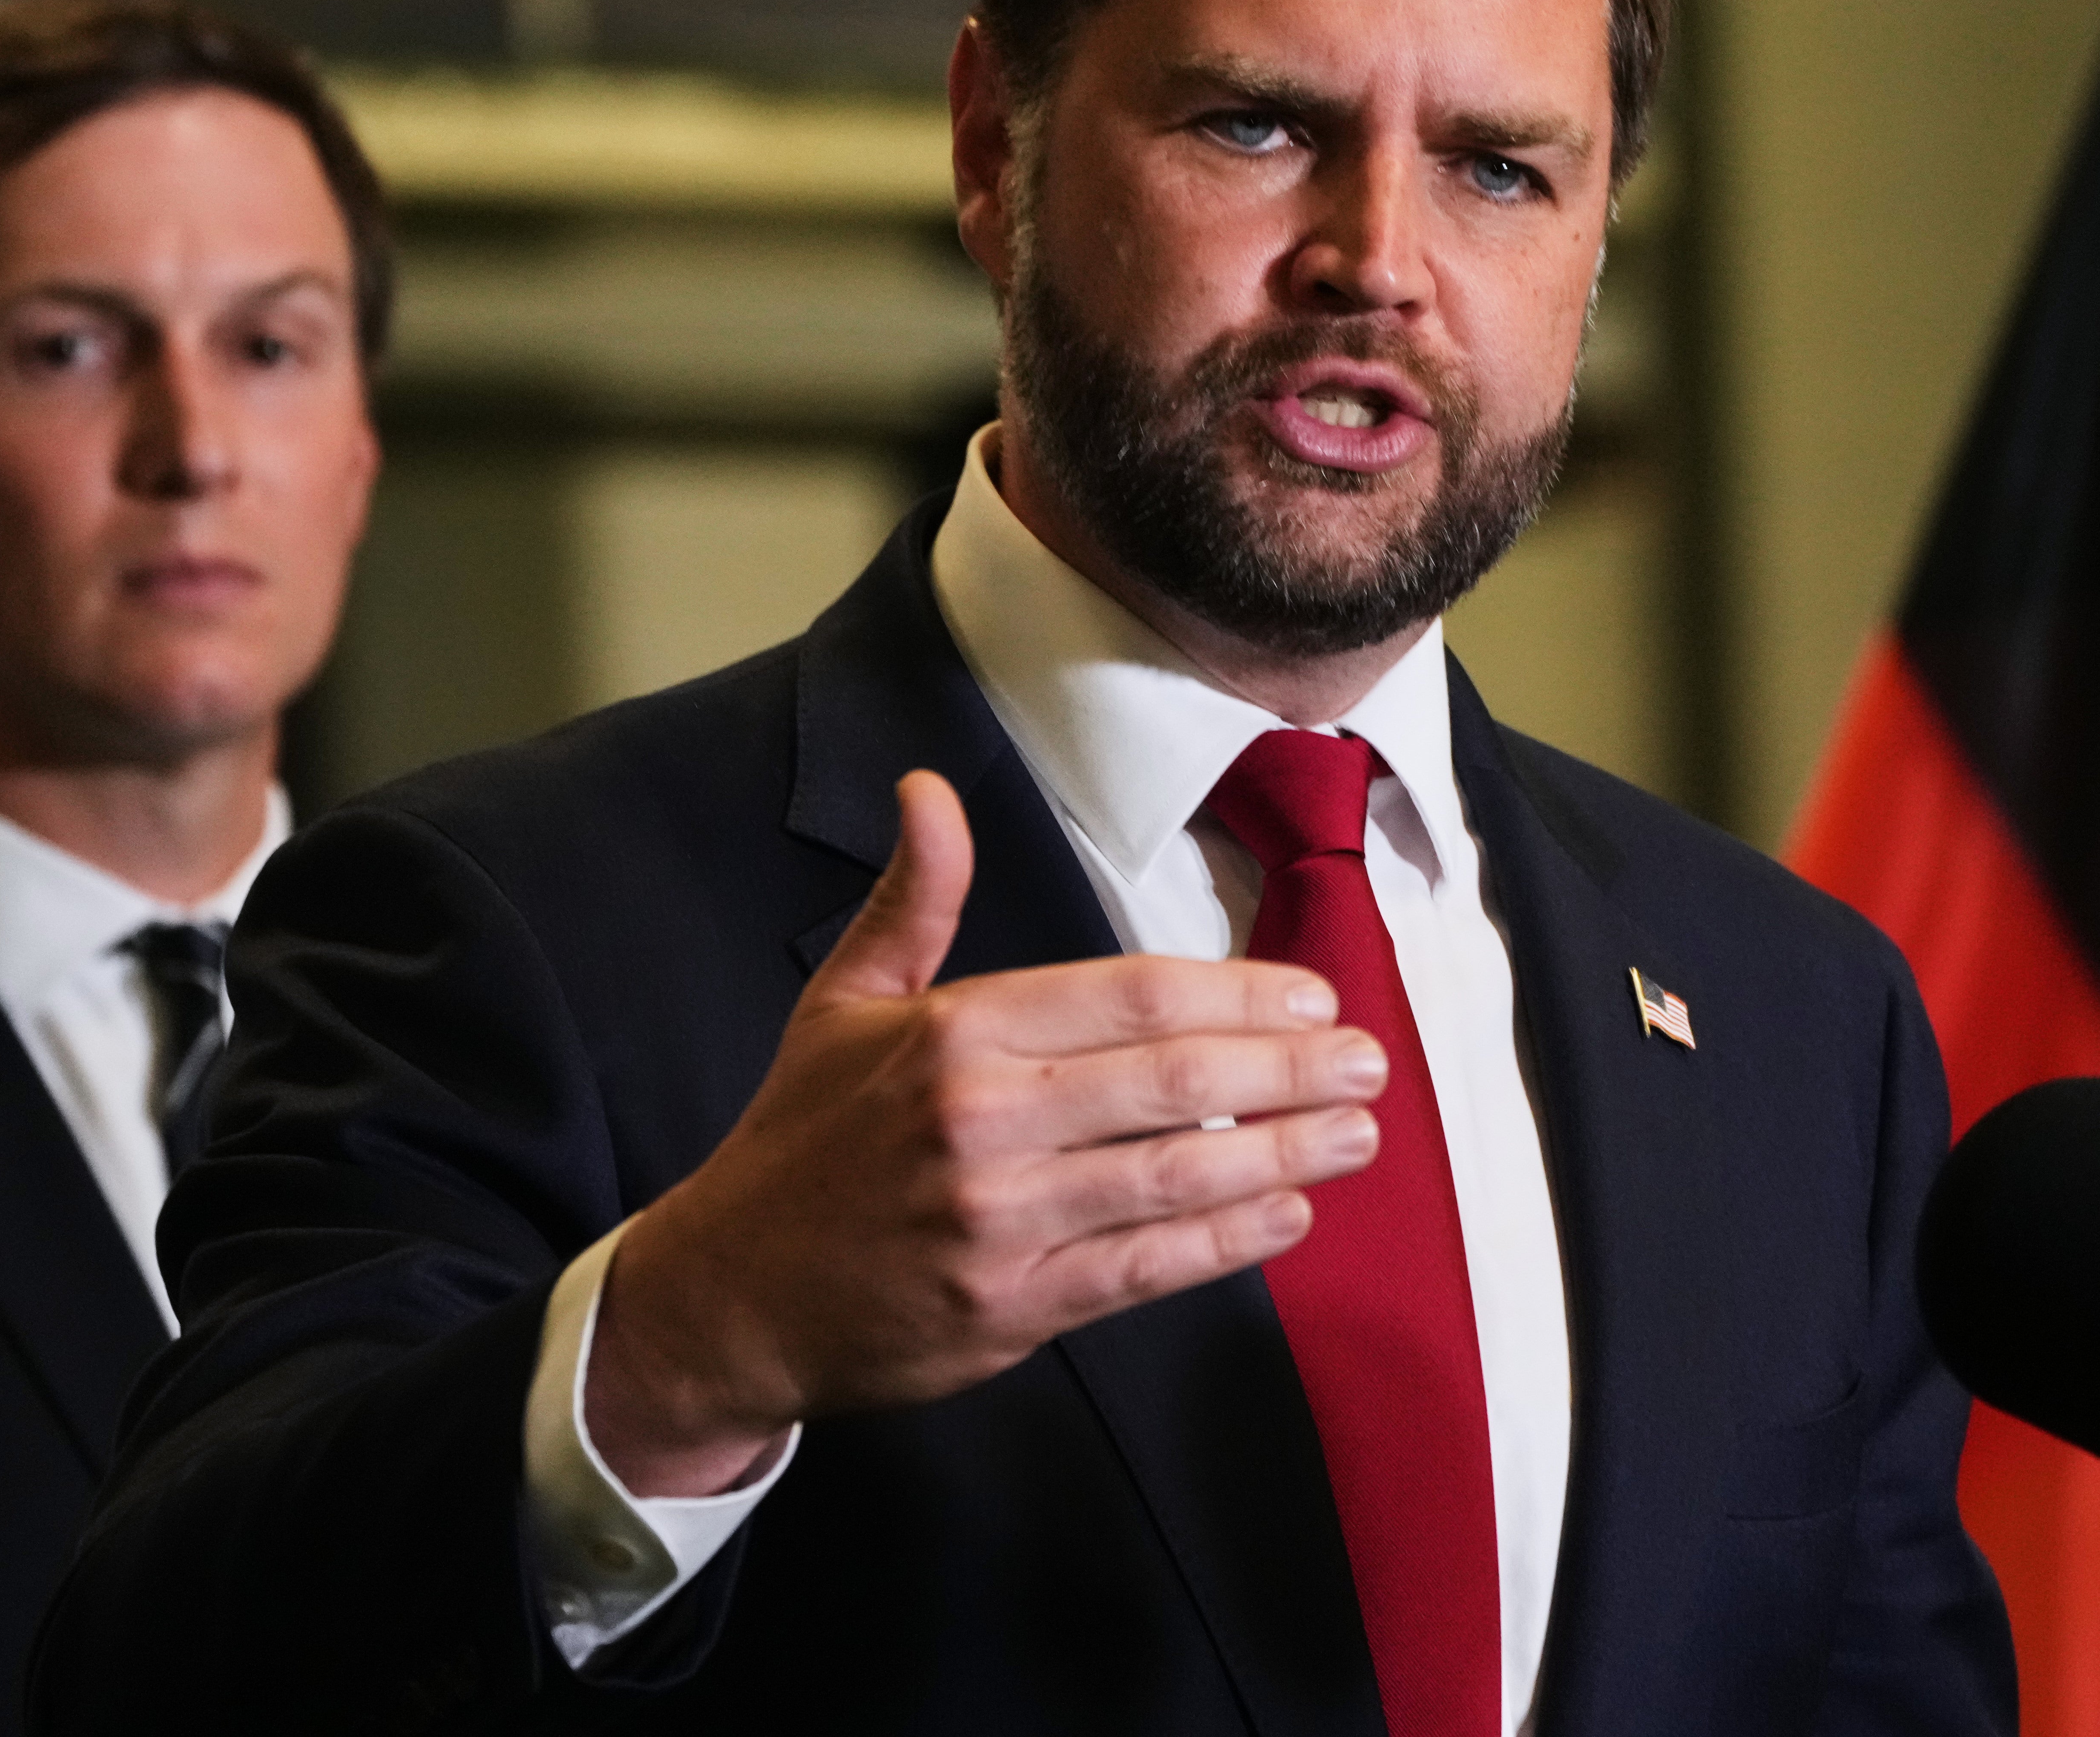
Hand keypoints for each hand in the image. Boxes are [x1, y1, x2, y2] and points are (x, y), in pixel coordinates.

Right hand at [584, 769, 1384, 1496]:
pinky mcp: (1008, 1309)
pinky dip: (1227, 1243)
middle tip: (1368, 1061)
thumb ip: (914, 900)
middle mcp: (979, 1121)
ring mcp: (997, 1221)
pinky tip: (1287, 1216)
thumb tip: (929, 790)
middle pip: (1173, 1083)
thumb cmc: (802, 1140)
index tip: (1311, 997)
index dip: (1238, 996)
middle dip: (1289, 1069)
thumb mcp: (845, 1003)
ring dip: (1284, 1154)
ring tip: (1356, 1134)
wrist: (731, 1292)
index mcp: (953, 1034)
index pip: (1130, 998)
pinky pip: (1143, 1271)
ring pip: (1176, 1180)